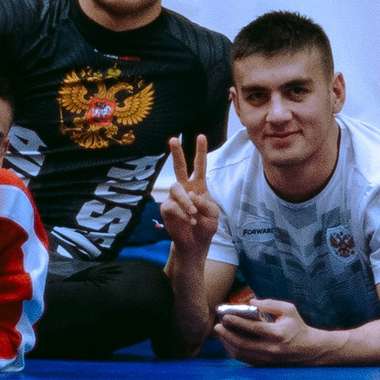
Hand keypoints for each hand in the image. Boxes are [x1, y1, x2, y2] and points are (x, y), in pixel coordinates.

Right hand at [159, 135, 220, 256]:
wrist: (195, 243)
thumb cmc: (206, 226)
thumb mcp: (213, 214)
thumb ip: (205, 203)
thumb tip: (191, 196)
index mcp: (199, 186)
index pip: (200, 165)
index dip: (200, 151)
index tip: (201, 136)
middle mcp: (185, 188)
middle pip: (179, 167)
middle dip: (176, 153)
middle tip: (173, 139)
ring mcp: (174, 198)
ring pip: (176, 189)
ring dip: (186, 201)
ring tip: (194, 214)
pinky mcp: (166, 208)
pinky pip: (172, 206)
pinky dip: (183, 214)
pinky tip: (191, 221)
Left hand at [218, 297, 326, 364]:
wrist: (309, 349)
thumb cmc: (298, 327)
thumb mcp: (289, 310)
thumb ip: (270, 303)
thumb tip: (251, 302)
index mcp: (277, 334)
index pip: (252, 328)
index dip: (236, 322)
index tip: (225, 316)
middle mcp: (271, 348)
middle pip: (242, 344)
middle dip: (226, 335)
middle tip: (217, 327)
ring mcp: (266, 359)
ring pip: (241, 354)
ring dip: (228, 344)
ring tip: (221, 334)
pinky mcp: (264, 364)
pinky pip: (244, 359)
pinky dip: (234, 351)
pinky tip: (229, 342)